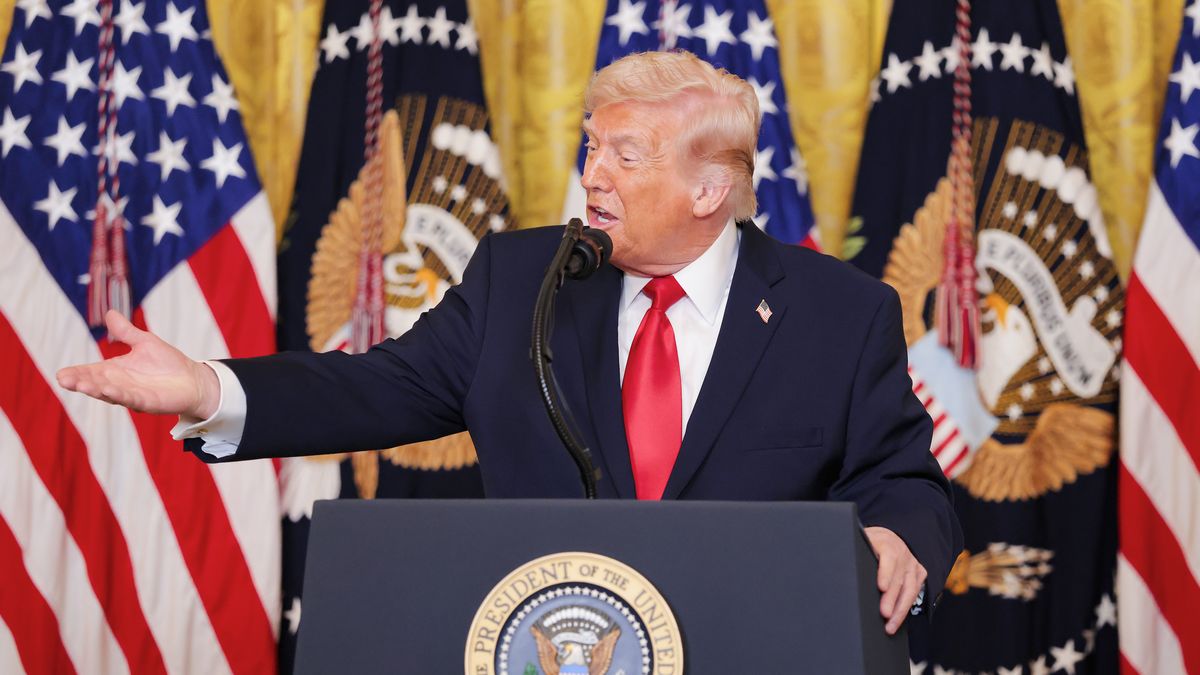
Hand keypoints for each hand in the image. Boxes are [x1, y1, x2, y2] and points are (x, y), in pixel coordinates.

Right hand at [56, 310, 219, 418]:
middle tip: (65, 380)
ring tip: (83, 386)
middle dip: (81, 382)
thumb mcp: (144, 342)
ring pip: (110, 394)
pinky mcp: (148, 402)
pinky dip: (121, 396)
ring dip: (97, 390)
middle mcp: (119, 384)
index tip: (61, 374)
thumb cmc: (168, 363)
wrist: (193, 379)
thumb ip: (125, 331)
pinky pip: (132, 400)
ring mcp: (132, 395)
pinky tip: (110, 391)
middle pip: (95, 384)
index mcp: (115, 370)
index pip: (90, 372)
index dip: (77, 374)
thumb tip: (109, 313)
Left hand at [864, 526, 926, 634]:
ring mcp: (912, 562)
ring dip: (901, 609)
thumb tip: (841, 572)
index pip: (888, 557)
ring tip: (891, 625)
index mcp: (885, 542)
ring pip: (910, 588)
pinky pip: (916, 591)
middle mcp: (902, 551)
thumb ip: (856, 555)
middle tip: (885, 615)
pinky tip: (900, 618)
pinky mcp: (919, 572)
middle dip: (891, 599)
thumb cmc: (869, 543)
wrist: (887, 537)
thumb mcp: (860, 543)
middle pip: (898, 578)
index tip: (881, 587)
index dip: (885, 573)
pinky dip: (908, 606)